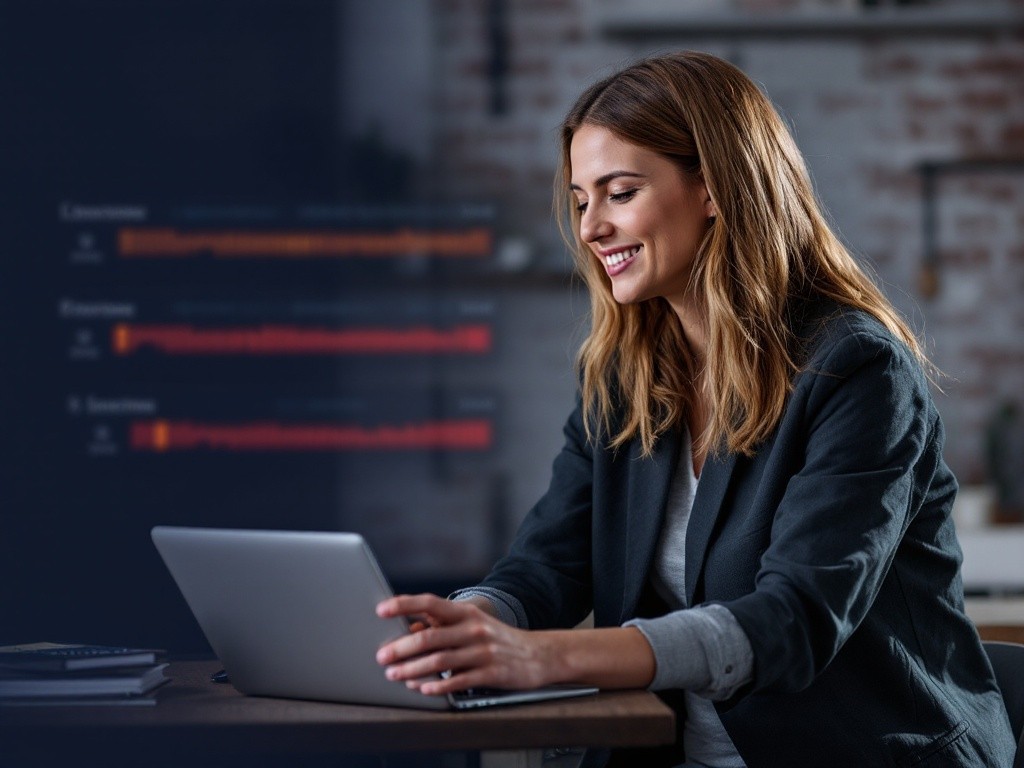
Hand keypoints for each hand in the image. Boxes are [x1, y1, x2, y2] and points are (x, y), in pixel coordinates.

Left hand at [375, 593, 558, 695]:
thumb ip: (445, 625)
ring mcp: (482, 651)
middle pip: (430, 637)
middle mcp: (473, 629)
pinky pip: (458, 681)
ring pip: (440, 661)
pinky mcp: (491, 673)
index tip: (381, 610)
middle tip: (381, 656)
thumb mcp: (474, 624)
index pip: (431, 603)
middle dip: (401, 647)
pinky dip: (438, 686)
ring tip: (395, 675)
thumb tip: (411, 629)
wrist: (538, 654)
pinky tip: (423, 689)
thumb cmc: (498, 639)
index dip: (404, 604)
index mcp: (466, 613)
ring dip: (413, 670)